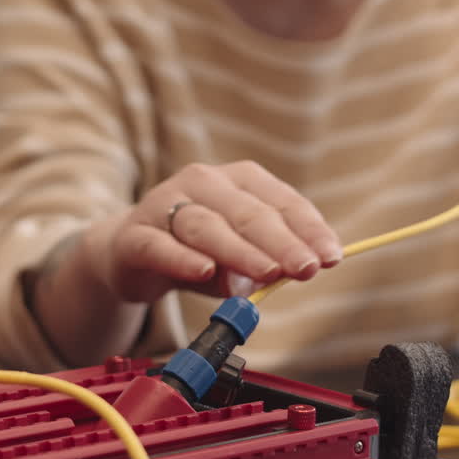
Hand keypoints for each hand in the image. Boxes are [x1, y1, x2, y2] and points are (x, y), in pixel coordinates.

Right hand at [82, 161, 342, 302]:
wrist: (128, 254)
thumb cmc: (193, 250)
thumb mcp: (235, 260)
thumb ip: (258, 267)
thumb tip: (277, 278)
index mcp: (236, 181)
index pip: (280, 201)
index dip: (309, 229)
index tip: (331, 256)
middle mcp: (201, 183)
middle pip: (246, 212)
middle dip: (281, 242)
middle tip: (306, 268)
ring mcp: (163, 205)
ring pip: (206, 225)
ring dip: (240, 250)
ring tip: (267, 272)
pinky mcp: (135, 236)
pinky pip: (160, 246)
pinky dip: (184, 259)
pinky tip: (206, 272)